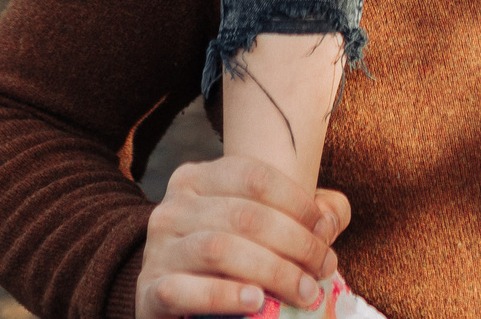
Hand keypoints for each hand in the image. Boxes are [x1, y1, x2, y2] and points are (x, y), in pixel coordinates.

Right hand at [134, 155, 349, 317]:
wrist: (173, 301)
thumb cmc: (229, 260)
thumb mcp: (261, 227)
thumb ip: (306, 215)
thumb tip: (332, 216)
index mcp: (198, 178)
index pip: (255, 177)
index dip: (298, 203)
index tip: (326, 232)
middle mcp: (173, 207)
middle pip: (244, 215)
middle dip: (295, 243)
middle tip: (323, 269)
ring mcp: (157, 249)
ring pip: (219, 249)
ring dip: (272, 271)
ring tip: (303, 292)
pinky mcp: (149, 291)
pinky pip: (184, 290)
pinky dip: (224, 296)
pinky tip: (255, 303)